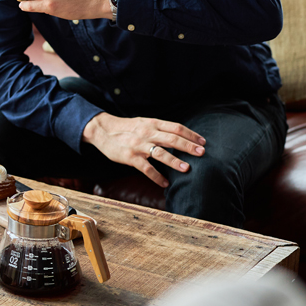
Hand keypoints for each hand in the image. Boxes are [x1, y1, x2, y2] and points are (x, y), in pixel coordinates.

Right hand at [82, 113, 206, 187]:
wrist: (102, 130)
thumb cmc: (126, 128)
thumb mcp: (143, 123)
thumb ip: (159, 128)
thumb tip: (179, 136)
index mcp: (152, 123)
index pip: (176, 128)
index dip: (191, 134)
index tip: (202, 142)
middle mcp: (147, 133)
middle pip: (173, 139)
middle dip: (189, 147)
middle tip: (202, 153)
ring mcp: (139, 145)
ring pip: (161, 154)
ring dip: (175, 161)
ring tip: (187, 169)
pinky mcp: (130, 157)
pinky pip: (147, 169)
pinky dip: (157, 177)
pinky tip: (165, 183)